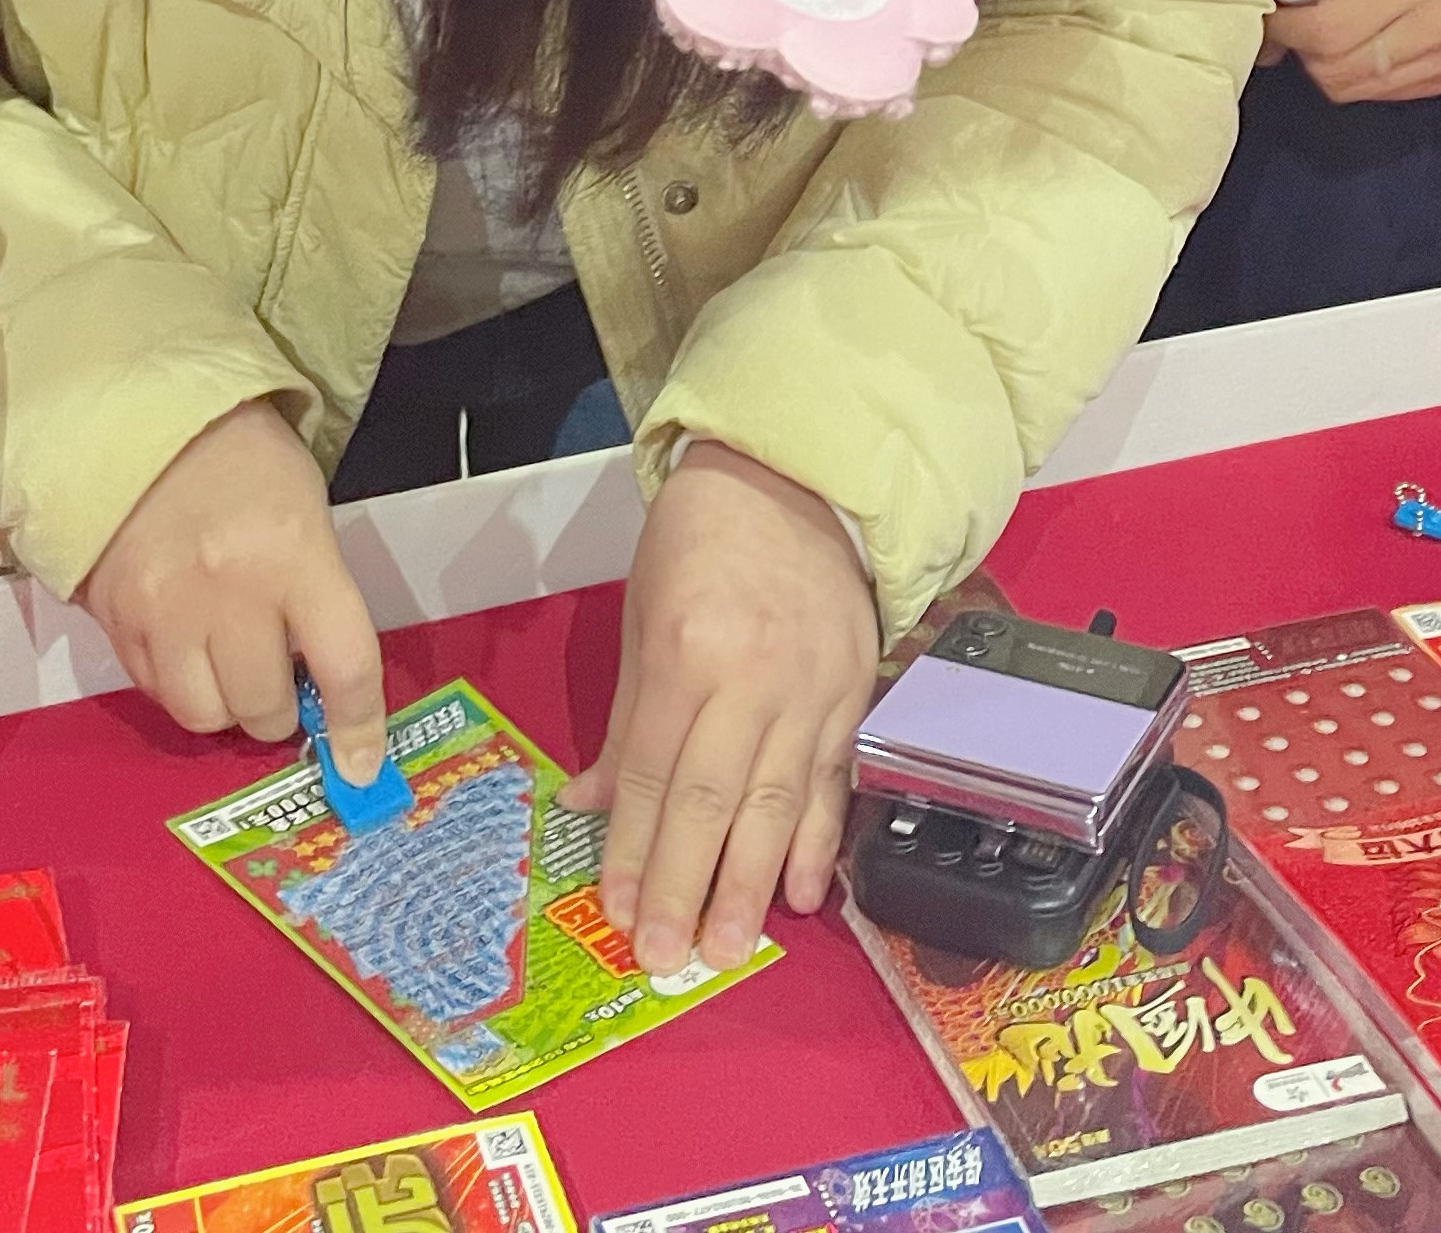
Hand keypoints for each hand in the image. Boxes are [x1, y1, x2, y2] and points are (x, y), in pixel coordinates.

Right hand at [78, 398, 386, 783]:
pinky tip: (184, 645)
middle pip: (263, 705)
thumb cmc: (242, 459)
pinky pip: (153, 692)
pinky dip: (177, 685)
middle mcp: (228, 591)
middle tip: (280, 680)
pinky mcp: (112, 619)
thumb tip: (320, 682)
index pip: (343, 666)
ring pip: (202, 715)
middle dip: (280, 708)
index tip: (361, 765)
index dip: (359, 726)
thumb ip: (316, 595)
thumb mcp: (305, 511)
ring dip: (224, 705)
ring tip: (227, 665)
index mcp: (293, 554)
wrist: (138, 415)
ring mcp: (162, 609)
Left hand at [560, 443, 875, 976]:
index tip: (619, 914)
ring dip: (749, 886)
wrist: (795, 482)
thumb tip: (590, 807)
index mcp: (689, 652)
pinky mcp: (851, 697)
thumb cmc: (699, 542)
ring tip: (726, 949)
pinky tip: (800, 895)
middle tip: (667, 957)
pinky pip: (830, 783)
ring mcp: (811, 691)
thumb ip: (625, 724)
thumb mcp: (642, 617)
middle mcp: (754, 678)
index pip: (656, 773)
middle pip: (713, 802)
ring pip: (776, 805)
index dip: (635, 852)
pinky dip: (815, 844)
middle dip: (687, 888)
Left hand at [1260, 0, 1440, 104]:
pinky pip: (1386, 92)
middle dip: (1301, 46)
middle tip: (1296, 14)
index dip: (1284, 26)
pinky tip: (1364, 34)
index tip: (1269, 7)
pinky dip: (1359, 71)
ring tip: (1329, 21)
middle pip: (1336, 69)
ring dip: (1327, 62)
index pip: (1328, 30)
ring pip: (1356, 88)